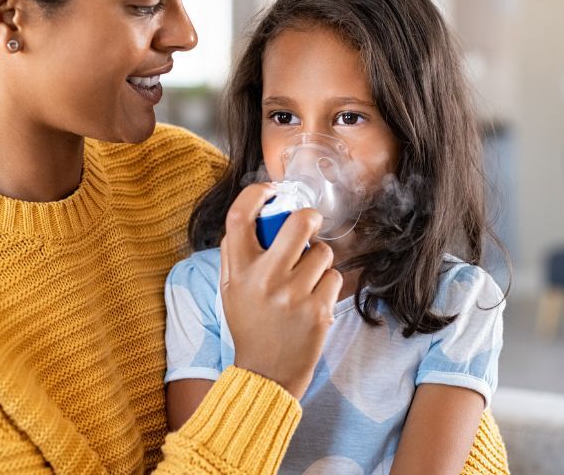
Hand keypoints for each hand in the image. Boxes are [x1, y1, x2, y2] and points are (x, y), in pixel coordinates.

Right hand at [219, 183, 341, 399]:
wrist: (267, 372)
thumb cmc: (250, 324)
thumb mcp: (230, 289)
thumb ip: (235, 254)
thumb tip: (254, 212)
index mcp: (239, 271)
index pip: (240, 217)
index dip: (256, 194)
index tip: (270, 191)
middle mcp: (265, 280)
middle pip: (298, 223)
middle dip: (309, 217)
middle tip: (309, 223)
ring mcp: (294, 295)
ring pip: (322, 251)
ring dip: (318, 259)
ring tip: (305, 278)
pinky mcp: (318, 311)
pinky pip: (333, 276)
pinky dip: (326, 284)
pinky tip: (313, 299)